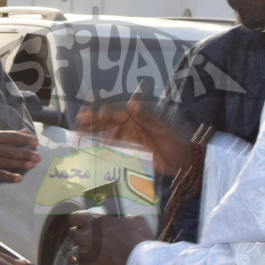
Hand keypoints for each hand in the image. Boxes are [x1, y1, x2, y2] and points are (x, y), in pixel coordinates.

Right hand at [0, 129, 40, 182]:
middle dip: (25, 153)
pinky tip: (19, 178)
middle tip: (38, 157)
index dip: (24, 139)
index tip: (35, 142)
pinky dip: (10, 177)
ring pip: (6, 162)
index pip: (11, 136)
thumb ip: (9, 135)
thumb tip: (26, 130)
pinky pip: (0, 175)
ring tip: (32, 166)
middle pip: (10, 150)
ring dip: (21, 164)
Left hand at [66, 211, 153, 264]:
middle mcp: (87, 236)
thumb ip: (122, 218)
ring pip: (76, 255)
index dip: (78, 223)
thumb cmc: (141, 239)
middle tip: (92, 244)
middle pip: (73, 236)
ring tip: (97, 259)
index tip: (83, 226)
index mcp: (95, 221)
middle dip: (80, 239)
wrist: (144, 263)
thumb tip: (123, 220)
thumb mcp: (134, 220)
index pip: (74, 218)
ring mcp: (86, 254)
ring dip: (84, 256)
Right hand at [75, 96, 193, 176]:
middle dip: (94, 124)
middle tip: (76, 127)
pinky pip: (121, 144)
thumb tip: (130, 103)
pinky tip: (99, 147)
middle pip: (111, 123)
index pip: (115, 115)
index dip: (98, 115)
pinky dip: (109, 144)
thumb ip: (146, 118)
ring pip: (113, 133)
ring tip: (83, 136)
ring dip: (99, 134)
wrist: (188, 161)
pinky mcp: (139, 149)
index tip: (83, 117)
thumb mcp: (162, 131)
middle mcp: (136, 125)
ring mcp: (137, 137)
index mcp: (140, 118)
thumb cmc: (177, 144)